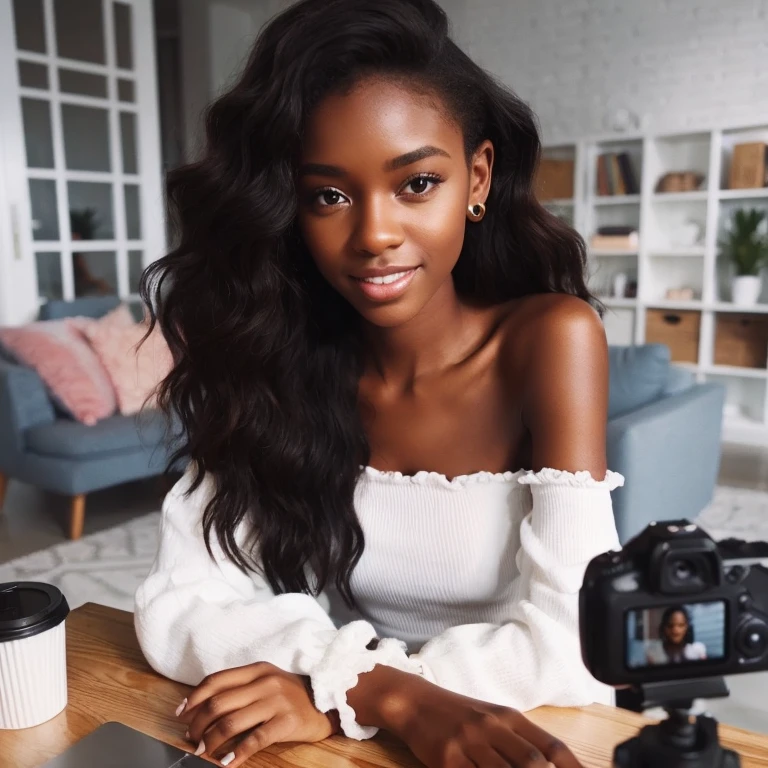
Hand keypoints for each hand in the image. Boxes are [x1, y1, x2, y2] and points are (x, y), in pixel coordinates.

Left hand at [177, 662, 336, 765]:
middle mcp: (264, 683)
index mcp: (256, 670)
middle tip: (191, 739)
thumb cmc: (290, 695)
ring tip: (204, 752)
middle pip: (218, 703)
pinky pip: (254, 739)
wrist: (327, 702)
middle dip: (198, 724)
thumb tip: (204, 708)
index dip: (194, 698)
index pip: (216, 680)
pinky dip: (236, 754)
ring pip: (231, 722)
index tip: (181, 714)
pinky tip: (227, 763)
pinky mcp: (286, 722)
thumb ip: (240, 689)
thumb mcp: (266, 682)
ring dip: (211, 741)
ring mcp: (276, 702)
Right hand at [351, 667, 581, 767]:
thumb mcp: (492, 719)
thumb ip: (520, 741)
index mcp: (509, 717)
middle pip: (532, 763)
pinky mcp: (447, 759)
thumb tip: (550, 764)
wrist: (416, 702)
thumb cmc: (459, 714)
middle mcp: (493, 727)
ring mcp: (469, 743)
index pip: (551, 746)